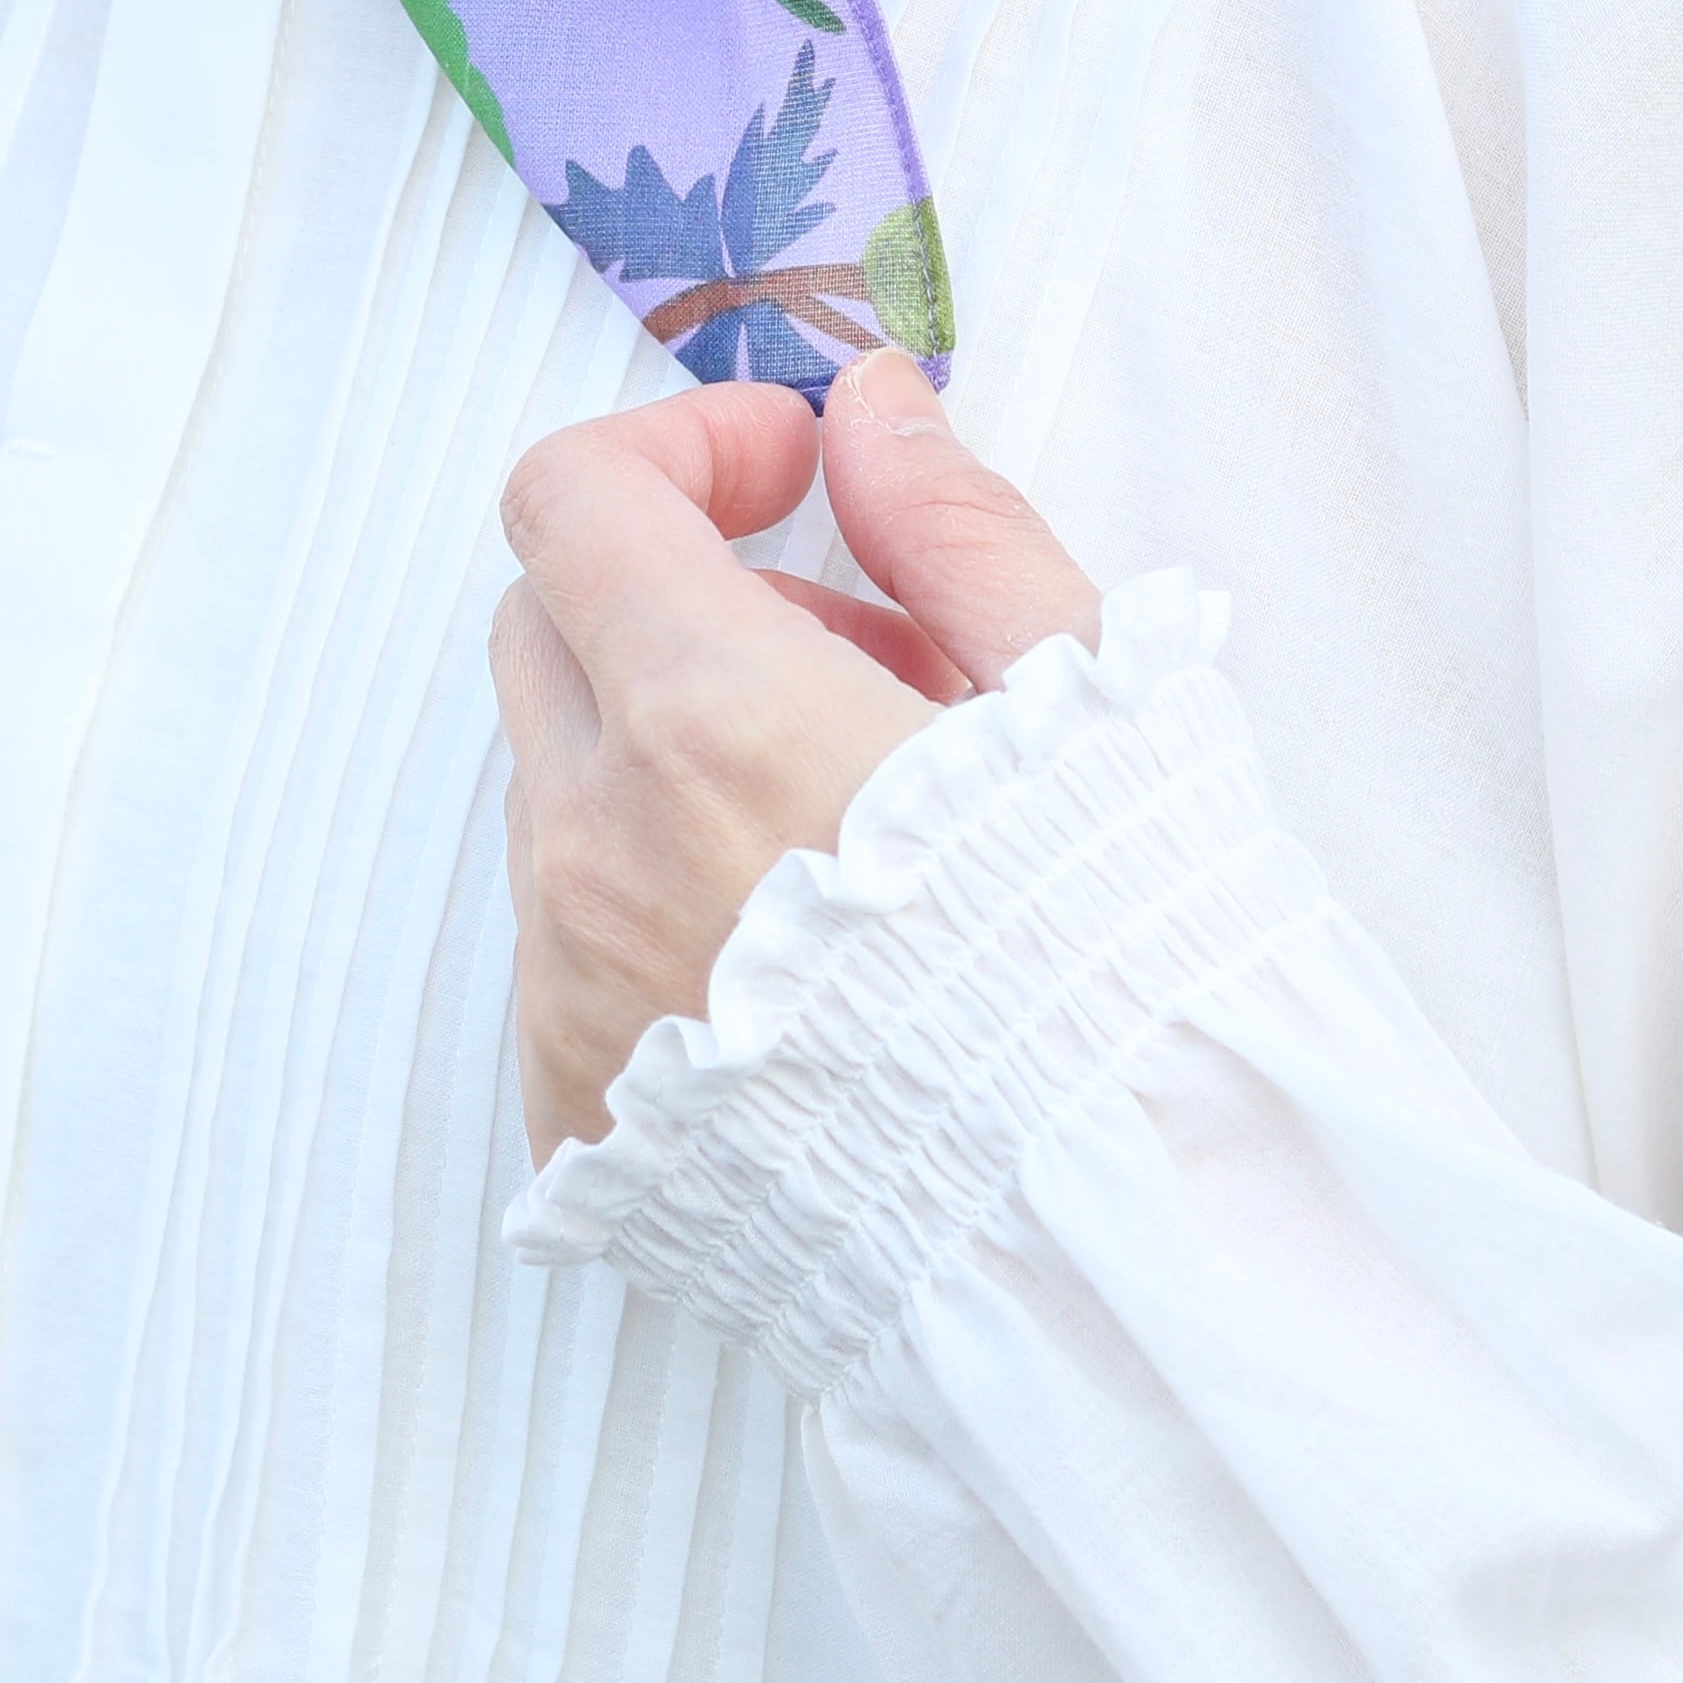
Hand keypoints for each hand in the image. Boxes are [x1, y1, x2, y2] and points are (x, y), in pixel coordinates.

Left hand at [491, 350, 1101, 1163]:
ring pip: (564, 792)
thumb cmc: (1131, 974)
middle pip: (551, 630)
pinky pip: (567, 943)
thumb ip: (950, 526)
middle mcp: (596, 850)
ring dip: (677, 761)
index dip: (677, 451)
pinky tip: (823, 965)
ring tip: (875, 832)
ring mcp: (567, 989)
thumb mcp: (1089, 700)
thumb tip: (867, 407)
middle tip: (865, 659)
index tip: (790, 480)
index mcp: (706, 721)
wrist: (1129, 1274)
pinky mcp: (573, 1106)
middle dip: (685, 600)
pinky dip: (661, 903)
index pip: (571, 499)